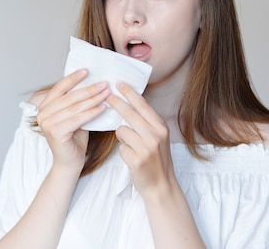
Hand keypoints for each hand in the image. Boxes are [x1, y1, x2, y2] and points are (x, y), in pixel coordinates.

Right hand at [36, 69, 108, 173]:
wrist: (70, 163)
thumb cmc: (74, 138)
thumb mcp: (74, 115)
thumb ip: (77, 102)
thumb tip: (94, 83)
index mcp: (44, 106)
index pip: (59, 88)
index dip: (73, 78)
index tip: (87, 70)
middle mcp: (42, 114)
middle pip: (69, 97)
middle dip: (89, 89)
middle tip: (104, 83)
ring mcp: (47, 123)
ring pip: (75, 107)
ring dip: (93, 99)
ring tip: (107, 93)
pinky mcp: (56, 133)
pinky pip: (78, 119)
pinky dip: (92, 113)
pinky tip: (103, 108)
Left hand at [108, 82, 176, 198]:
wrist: (161, 185)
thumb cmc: (157, 159)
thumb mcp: (158, 137)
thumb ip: (147, 122)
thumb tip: (130, 104)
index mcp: (160, 127)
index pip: (142, 105)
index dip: (130, 93)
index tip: (119, 83)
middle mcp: (155, 135)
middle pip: (129, 113)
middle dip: (116, 103)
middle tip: (107, 96)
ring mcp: (146, 148)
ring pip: (122, 130)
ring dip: (122, 136)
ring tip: (131, 145)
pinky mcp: (137, 160)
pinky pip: (120, 147)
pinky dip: (123, 151)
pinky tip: (131, 157)